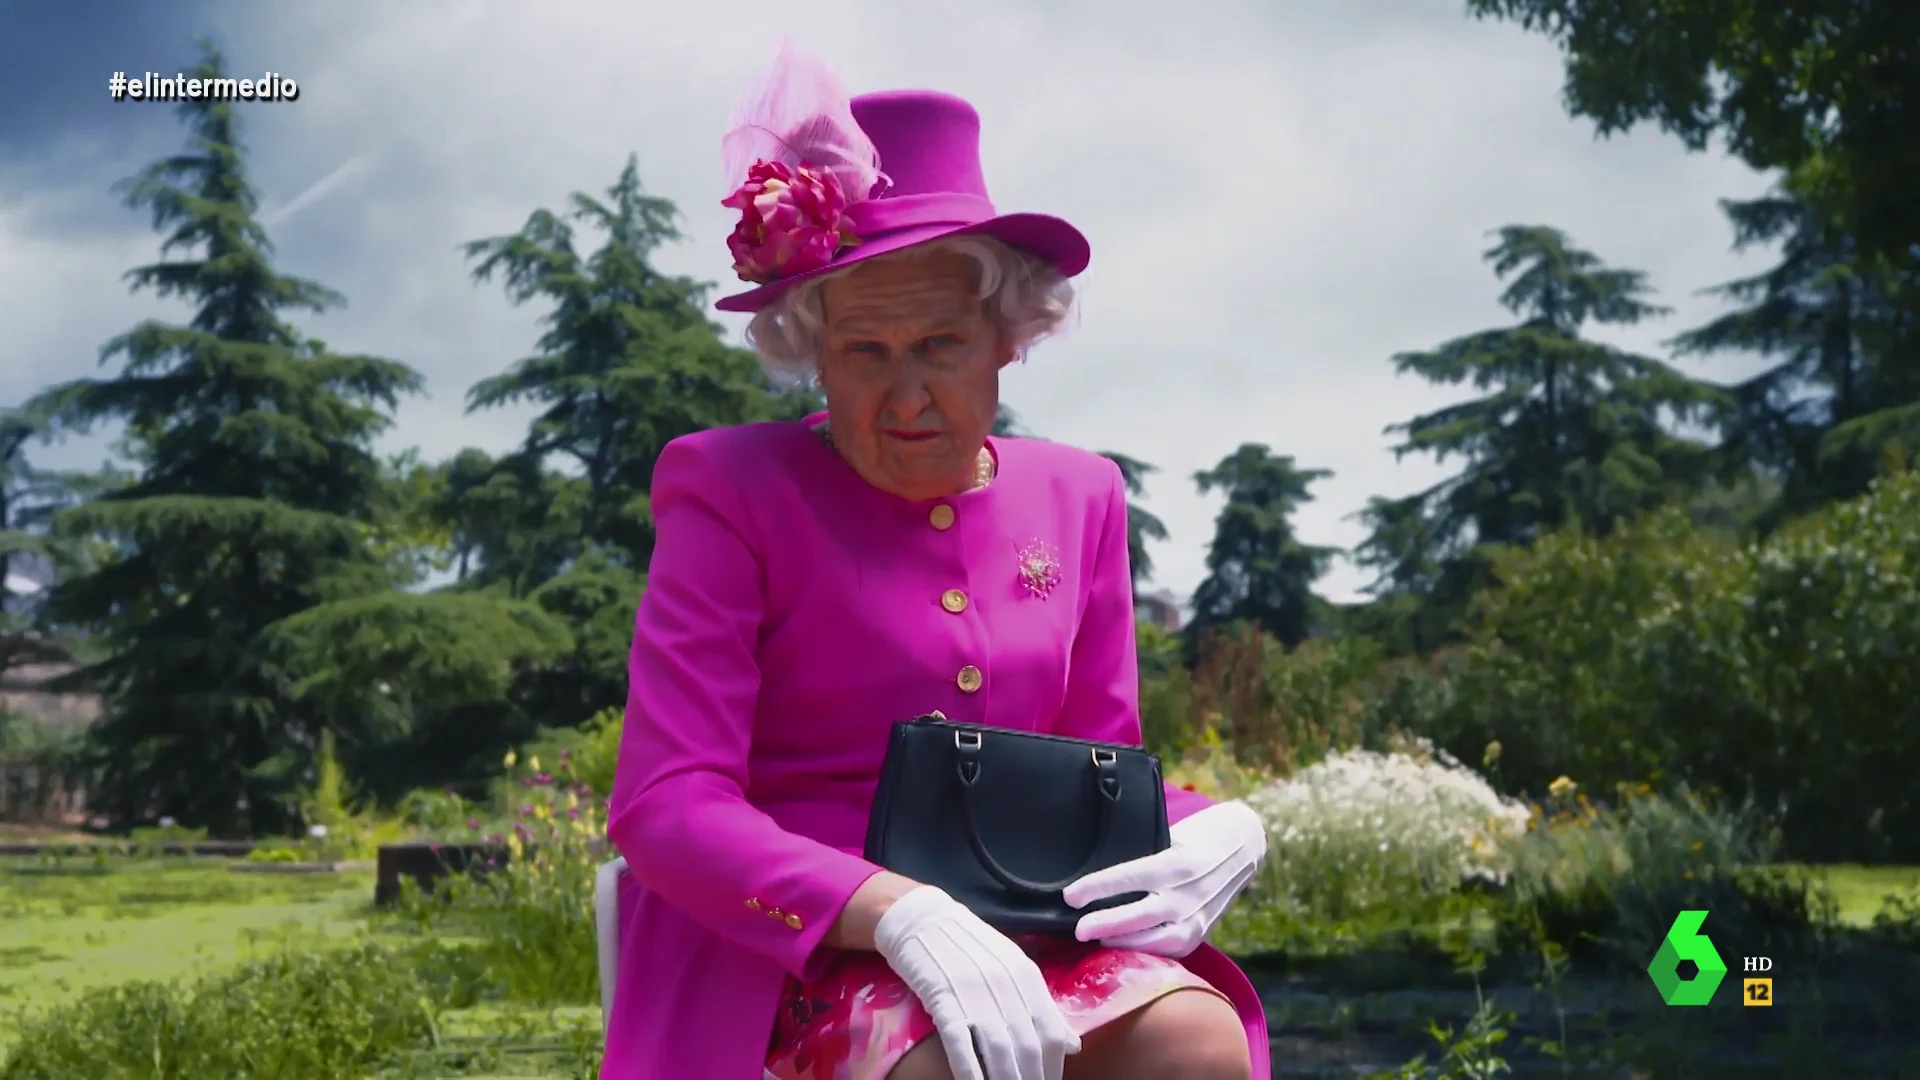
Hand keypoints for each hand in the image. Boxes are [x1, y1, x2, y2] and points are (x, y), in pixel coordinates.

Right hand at [873, 886, 1079, 1079]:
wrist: (921, 919)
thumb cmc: (969, 946)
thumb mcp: (1011, 967)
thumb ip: (1042, 1005)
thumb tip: (1073, 1045)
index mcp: (1026, 976)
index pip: (1050, 1034)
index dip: (1052, 1069)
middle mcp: (1005, 984)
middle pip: (1027, 1048)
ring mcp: (973, 991)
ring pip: (999, 1051)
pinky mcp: (942, 998)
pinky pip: (960, 1043)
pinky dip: (971, 1072)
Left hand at [1062, 800, 1266, 957]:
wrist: (1243, 848)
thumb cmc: (1197, 835)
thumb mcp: (1170, 836)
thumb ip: (1143, 856)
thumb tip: (1100, 875)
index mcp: (1176, 863)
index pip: (1130, 876)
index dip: (1097, 887)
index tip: (1070, 895)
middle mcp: (1187, 893)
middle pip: (1140, 915)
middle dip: (1106, 924)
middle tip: (1077, 929)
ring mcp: (1196, 917)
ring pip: (1156, 940)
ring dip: (1122, 943)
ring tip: (1095, 940)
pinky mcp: (1201, 934)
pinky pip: (1169, 949)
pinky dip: (1144, 951)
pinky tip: (1122, 949)